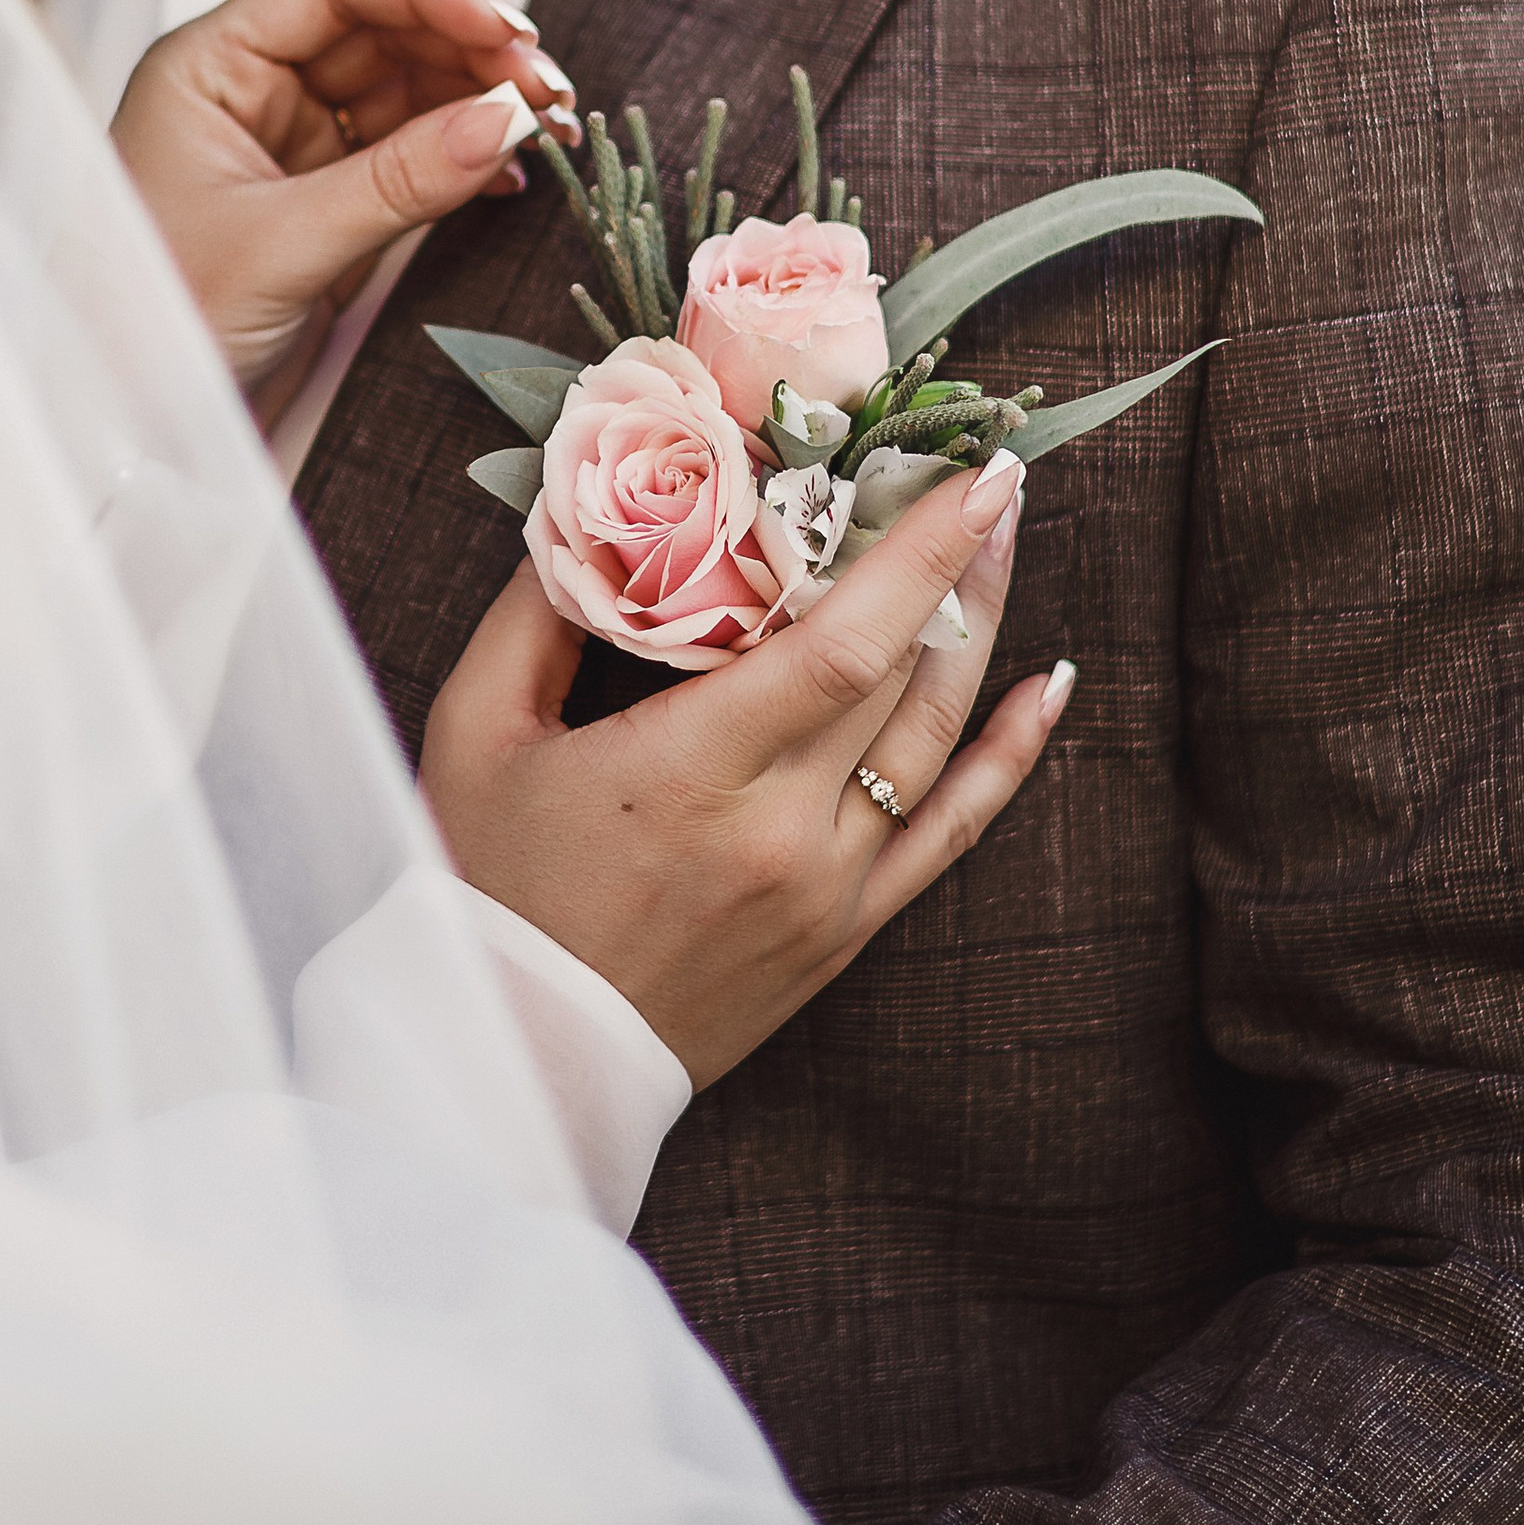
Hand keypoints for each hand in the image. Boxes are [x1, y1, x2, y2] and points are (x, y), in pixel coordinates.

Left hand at [109, 0, 580, 423]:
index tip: (504, 26)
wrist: (136, 428)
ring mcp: (294, 147)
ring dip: (481, 100)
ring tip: (548, 126)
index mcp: (210, 66)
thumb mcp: (281, 244)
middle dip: (471, 48)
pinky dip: (465, 157)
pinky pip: (411, 155)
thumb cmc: (155, 326)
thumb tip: (503, 120)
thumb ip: (397, 179)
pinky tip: (511, 171)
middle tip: (545, 87)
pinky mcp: (327, 204)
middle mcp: (253, 91)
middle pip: (383, 29)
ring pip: (407, 90)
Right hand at [421, 448, 1073, 1090]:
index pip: (845, 644)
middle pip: (904, 675)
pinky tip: (1048, 687)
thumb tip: (590, 505)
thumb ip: (536, 612)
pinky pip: (952, 832)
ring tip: (1004, 544)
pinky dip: (1008, 758)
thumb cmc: (487, 884)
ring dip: (982, 633)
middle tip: (982, 476)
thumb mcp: (475, 734)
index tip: (974, 471)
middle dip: (956, 564)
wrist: (520, 1053)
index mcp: (691, 770)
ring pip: (937, 741)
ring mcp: (827, 887)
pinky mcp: (846, 930)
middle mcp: (780, 831)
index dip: (922, 554)